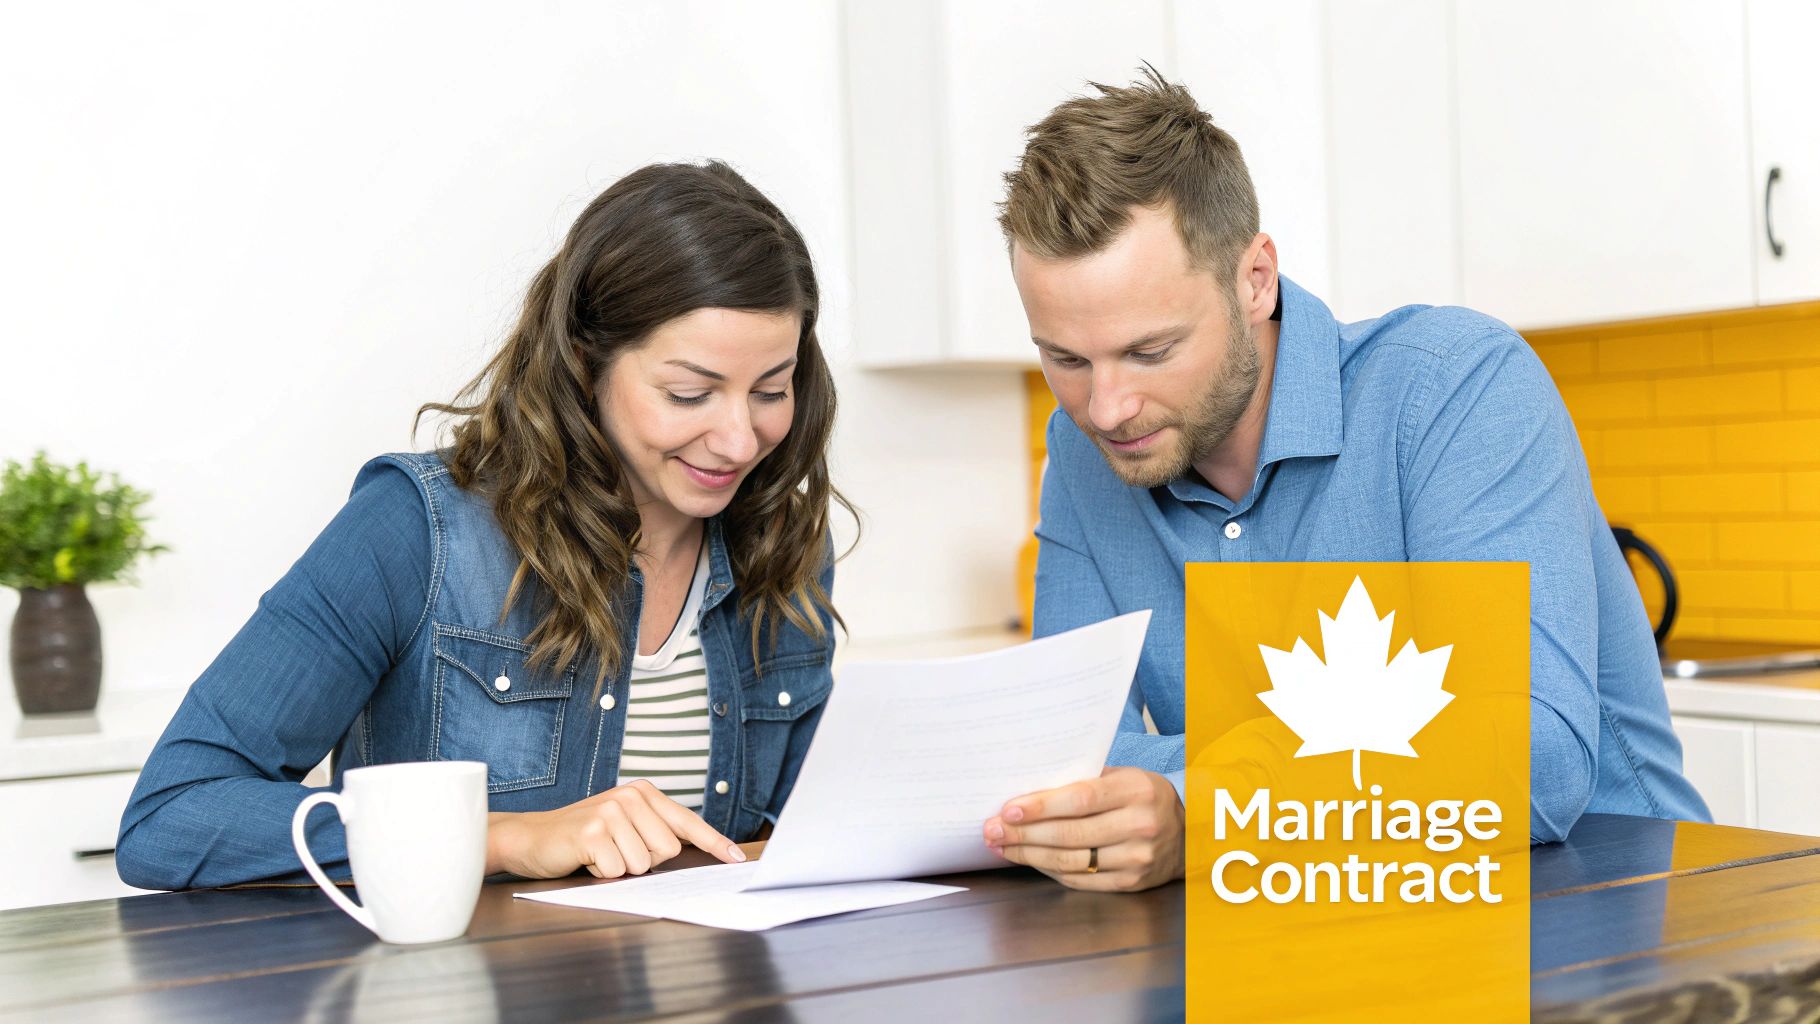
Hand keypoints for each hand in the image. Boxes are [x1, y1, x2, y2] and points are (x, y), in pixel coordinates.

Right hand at [486, 779, 744, 878]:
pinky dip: (600, 873)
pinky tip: (586, 858)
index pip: (688, 822)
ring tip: (600, 854)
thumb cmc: (585, 838)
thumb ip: (655, 832)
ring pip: (642, 864)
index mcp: (644, 793)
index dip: (715, 843)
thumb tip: (690, 851)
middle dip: (643, 861)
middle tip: (615, 851)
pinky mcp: (593, 831)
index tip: (738, 859)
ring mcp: (611, 811)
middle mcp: (631, 797)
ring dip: (620, 869)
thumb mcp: (624, 826)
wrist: (533, 837)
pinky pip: (616, 871)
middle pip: (667, 851)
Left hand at [982, 766, 1183, 891]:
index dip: (1040, 807)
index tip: (1008, 811)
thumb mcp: (1122, 777)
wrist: (1188, 832)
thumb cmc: (1143, 797)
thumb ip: (1082, 782)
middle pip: (1069, 835)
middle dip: (1023, 835)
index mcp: (1135, 790)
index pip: (1079, 800)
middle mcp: (1139, 825)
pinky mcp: (1131, 883)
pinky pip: (1080, 881)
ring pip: (1071, 861)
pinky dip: (1049, 871)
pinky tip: (1030, 860)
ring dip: (1029, 855)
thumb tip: (1026, 791)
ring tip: (1002, 847)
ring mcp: (1136, 858)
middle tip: (991, 831)